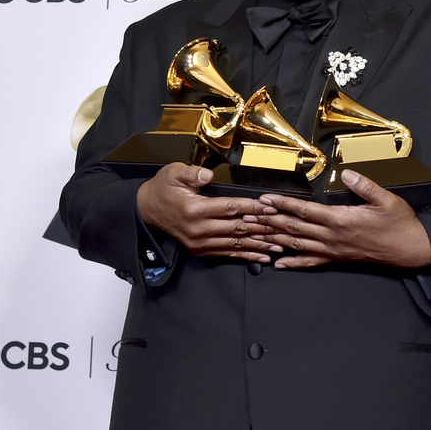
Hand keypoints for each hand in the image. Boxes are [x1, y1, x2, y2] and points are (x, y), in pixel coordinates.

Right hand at [137, 163, 280, 261]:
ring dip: (259, 245)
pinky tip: (262, 256)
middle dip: (262, 228)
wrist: (147, 210)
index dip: (252, 208)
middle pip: (238, 228)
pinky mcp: (201, 250)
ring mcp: (200, 243)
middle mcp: (199, 229)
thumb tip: (207, 174)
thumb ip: (192, 173)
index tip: (270, 206)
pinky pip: (228, 254)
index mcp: (195, 209)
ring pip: (236, 244)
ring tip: (279, 244)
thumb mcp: (172, 173)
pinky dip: (246, 256)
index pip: (230, 208)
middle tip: (283, 227)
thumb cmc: (163, 189)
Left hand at [249, 169, 430, 269]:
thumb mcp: (386, 199)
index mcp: (341, 220)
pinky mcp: (337, 258)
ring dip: (273, 239)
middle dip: (268, 222)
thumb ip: (365, 185)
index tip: (265, 199)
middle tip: (247, 217)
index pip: (305, 211)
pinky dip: (293, 263)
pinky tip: (278, 264)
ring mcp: (333, 250)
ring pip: (297, 245)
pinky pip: (311, 262)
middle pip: (293, 229)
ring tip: (254, 235)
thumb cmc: (399, 223)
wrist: (410, 249)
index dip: (283, 204)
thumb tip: (347, 172)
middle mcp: (332, 237)